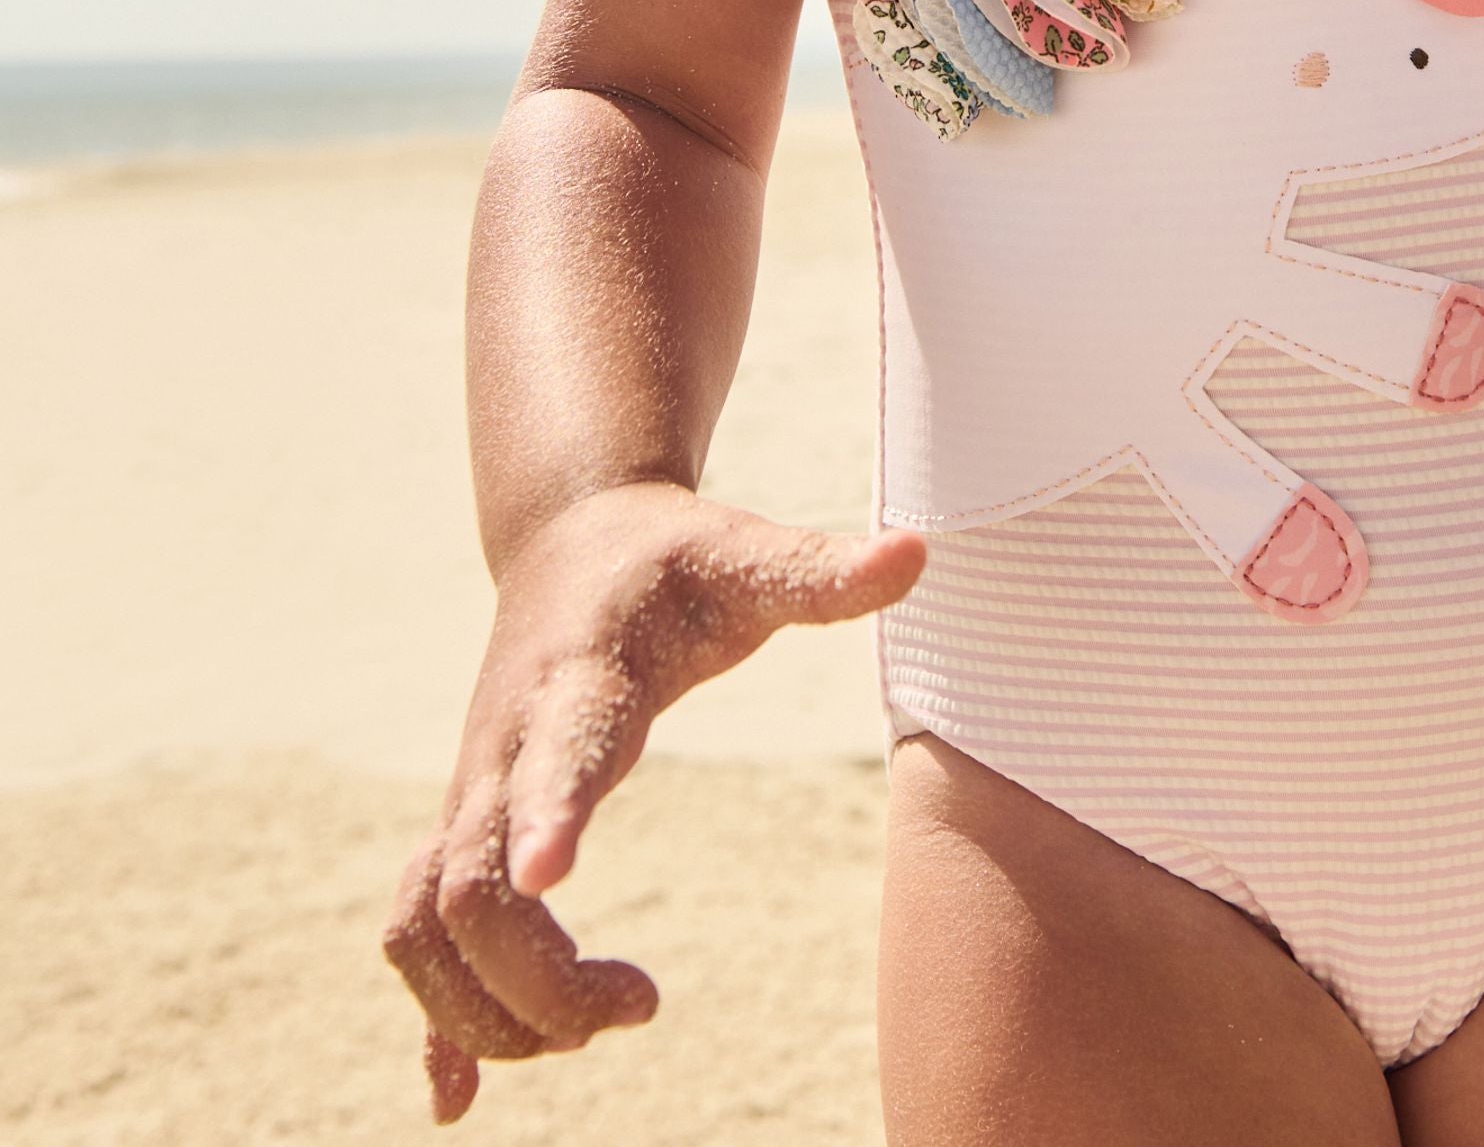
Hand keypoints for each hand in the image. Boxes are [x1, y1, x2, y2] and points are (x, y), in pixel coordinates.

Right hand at [382, 481, 925, 1122]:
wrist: (568, 538)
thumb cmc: (672, 559)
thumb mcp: (745, 556)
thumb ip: (820, 571)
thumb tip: (920, 552)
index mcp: (577, 680)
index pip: (552, 756)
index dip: (549, 813)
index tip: (550, 875)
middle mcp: (505, 746)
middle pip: (470, 888)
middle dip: (540, 978)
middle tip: (645, 1003)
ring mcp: (473, 790)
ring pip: (426, 925)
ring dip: (493, 1008)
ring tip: (603, 1021)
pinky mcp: (465, 824)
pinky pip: (418, 930)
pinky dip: (434, 1017)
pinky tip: (457, 1098)